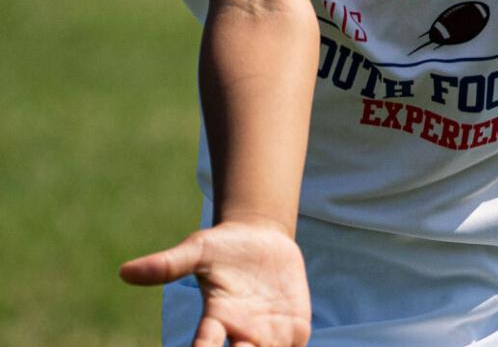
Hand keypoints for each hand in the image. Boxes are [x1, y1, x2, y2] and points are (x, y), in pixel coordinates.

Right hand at [120, 220, 310, 346]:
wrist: (263, 238)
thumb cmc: (223, 248)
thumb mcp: (197, 250)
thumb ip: (167, 265)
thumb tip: (124, 271)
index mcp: (216, 319)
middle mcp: (241, 335)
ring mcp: (270, 334)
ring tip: (259, 344)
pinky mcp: (295, 328)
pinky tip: (290, 345)